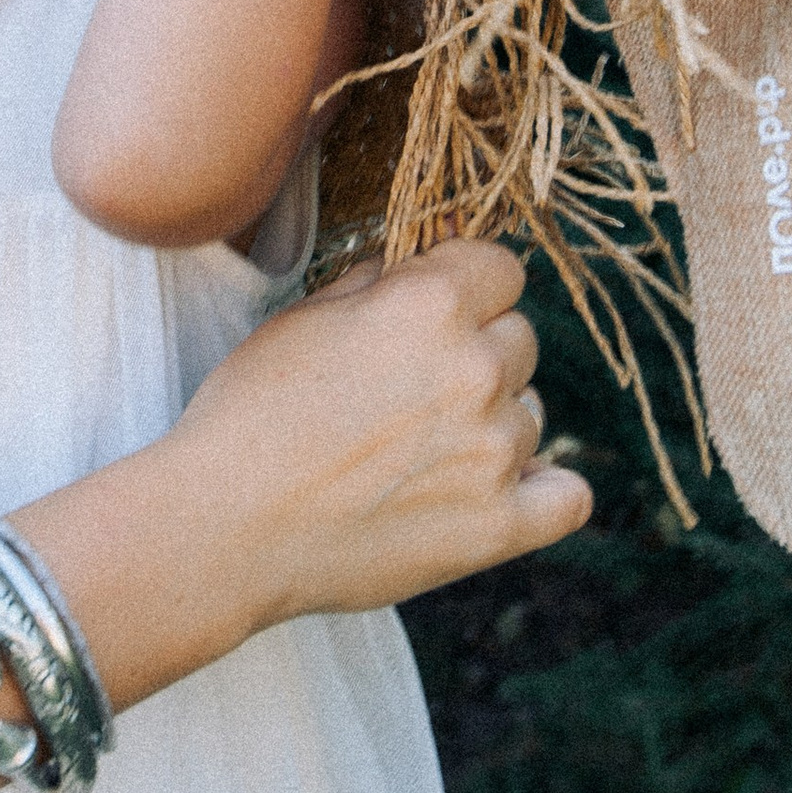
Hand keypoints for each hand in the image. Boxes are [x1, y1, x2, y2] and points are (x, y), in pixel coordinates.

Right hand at [175, 238, 588, 625]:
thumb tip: (419, 267)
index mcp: (430, 305)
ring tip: (421, 452)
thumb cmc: (249, 413)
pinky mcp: (498, 526)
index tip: (437, 312)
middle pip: (520, 338)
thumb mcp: (302, 317)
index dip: (467, 285)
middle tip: (413, 391)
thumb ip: (377, 282)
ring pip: (532, 413)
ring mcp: (494, 451)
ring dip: (492, 422)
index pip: (501, 266)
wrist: (223, 526)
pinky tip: (503, 489)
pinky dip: (543, 491)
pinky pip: (568, 496)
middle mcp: (476, 369)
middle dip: (477, 352)